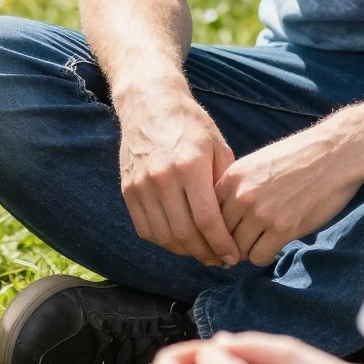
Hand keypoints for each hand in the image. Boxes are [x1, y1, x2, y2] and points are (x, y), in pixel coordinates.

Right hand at [118, 89, 237, 264]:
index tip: (232, 257)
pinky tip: (178, 241)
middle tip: (218, 260)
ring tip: (200, 253)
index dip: (222, 244)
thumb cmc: (191, 125)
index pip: (207, 220)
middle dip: (205, 253)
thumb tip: (235, 221)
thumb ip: (225, 184)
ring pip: (164, 236)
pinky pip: (145, 228)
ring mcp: (141, 185)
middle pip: (185, 233)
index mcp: (190, 166)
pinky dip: (163, 241)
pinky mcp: (128, 189)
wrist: (150, 103)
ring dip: (184, 251)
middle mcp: (163, 178)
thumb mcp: (218, 147)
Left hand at [216, 118, 363, 267]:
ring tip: (260, 242)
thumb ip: (236, 187)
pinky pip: (259, 257)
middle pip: (220, 234)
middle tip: (239, 246)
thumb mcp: (256, 164)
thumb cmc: (298, 158)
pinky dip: (264, 255)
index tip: (222, 235)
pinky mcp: (283, 228)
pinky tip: (274, 244)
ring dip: (247, 250)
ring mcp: (261, 213)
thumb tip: (221, 216)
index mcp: (232, 178)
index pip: (207, 214)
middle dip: (228, 243)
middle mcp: (241, 196)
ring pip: (237, 249)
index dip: (213, 228)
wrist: (334, 154)